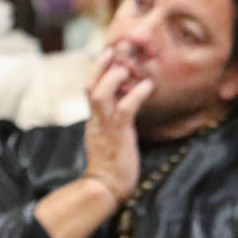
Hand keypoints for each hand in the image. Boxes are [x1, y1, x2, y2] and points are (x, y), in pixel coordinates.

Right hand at [82, 46, 153, 201]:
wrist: (106, 187)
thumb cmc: (112, 167)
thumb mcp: (110, 141)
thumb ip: (113, 125)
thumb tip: (124, 112)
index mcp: (94, 121)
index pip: (90, 90)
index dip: (97, 72)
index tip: (107, 56)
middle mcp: (96, 120)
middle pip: (90, 85)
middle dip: (99, 66)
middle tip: (112, 50)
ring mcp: (105, 126)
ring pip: (100, 93)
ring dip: (112, 76)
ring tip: (126, 67)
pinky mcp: (118, 134)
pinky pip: (125, 109)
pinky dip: (136, 94)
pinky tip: (147, 85)